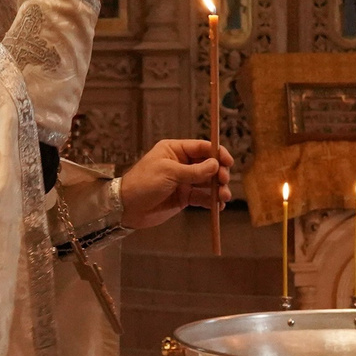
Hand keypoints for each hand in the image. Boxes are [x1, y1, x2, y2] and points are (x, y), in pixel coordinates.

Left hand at [119, 138, 233, 230]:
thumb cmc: (143, 183)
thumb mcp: (168, 173)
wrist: (127, 208)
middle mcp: (181, 164)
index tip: (228, 162)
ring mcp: (183, 181)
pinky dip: (211, 201)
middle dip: (218, 173)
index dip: (217, 153)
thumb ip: (193, 170)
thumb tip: (215, 164)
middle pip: (208, 165)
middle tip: (223, 181)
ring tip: (223, 197)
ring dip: (218, 189)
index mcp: (175, 150)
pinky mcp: (184, 198)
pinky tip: (218, 206)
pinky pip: (202, 197)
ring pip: (207, 183)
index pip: (201, 148)